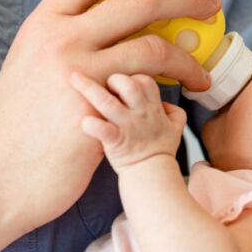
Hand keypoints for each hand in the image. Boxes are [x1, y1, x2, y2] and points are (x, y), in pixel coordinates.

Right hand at [0, 0, 218, 232]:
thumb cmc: (18, 124)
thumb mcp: (32, 61)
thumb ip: (66, 37)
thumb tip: (109, 22)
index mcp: (45, 21)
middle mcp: (61, 38)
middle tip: (209, 4)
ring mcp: (79, 73)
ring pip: (154, 46)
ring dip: (189, 55)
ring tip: (202, 70)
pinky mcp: (97, 111)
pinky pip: (151, 87)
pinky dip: (176, 84)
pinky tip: (186, 90)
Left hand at [70, 72, 186, 173]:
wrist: (153, 175)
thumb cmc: (160, 150)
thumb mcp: (176, 128)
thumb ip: (174, 111)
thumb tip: (166, 102)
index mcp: (153, 107)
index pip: (145, 80)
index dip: (133, 75)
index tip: (122, 80)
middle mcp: (140, 114)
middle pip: (129, 84)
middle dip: (114, 78)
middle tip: (103, 83)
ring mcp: (127, 127)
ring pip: (109, 102)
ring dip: (91, 89)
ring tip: (74, 78)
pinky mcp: (115, 142)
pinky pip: (102, 131)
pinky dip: (91, 125)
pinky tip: (84, 121)